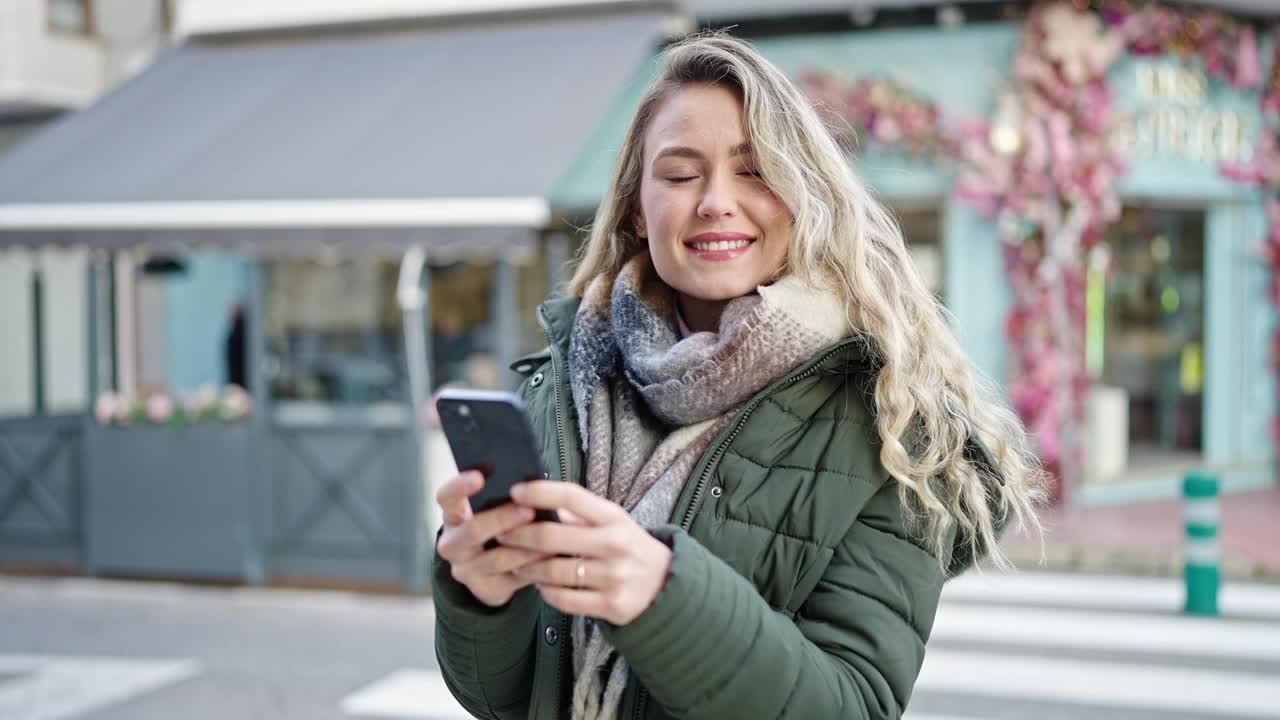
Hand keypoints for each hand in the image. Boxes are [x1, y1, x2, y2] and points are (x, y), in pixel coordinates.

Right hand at [434, 471, 551, 606]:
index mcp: (453, 516)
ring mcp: (466, 570)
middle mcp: (453, 544)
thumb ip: (503, 497)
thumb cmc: (498, 526)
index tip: (479, 477)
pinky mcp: (486, 589)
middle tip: (528, 510)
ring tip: (549, 536)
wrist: (494, 569)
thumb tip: (531, 482)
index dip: (459, 486)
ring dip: (525, 547)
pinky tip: (550, 557)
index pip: (446, 498)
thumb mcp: (493, 509)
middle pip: (472, 531)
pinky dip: (533, 567)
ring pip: (496, 559)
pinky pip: (512, 580)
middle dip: (502, 519)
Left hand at [497, 481, 672, 625]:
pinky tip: (539, 583)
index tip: (515, 491)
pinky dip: (545, 591)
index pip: (573, 496)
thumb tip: (535, 499)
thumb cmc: (629, 547)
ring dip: (526, 567)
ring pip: (553, 572)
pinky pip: (564, 599)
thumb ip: (578, 512)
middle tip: (500, 533)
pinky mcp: (611, 605)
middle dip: (518, 535)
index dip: (540, 492)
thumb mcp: (614, 522)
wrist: (666, 585)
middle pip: (552, 537)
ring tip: (514, 561)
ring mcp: (614, 577)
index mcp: (614, 517)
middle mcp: (615, 544)